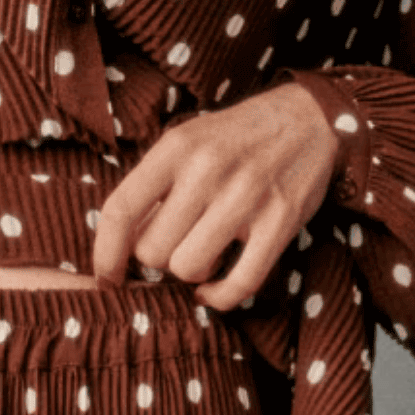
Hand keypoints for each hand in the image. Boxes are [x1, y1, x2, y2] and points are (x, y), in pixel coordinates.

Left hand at [91, 81, 338, 310]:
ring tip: (205, 252)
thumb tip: (118, 247)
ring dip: (191, 273)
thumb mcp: (187, 143)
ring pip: (188, 269)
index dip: (105, 254)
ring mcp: (247, 196)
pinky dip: (220, 297)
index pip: (120, 210)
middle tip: (178, 244)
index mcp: (176, 147)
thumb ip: (152, 188)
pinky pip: (238, 283)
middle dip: (159, 259)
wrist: (309, 118)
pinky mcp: (280, 222)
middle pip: (152, 251)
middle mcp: (208, 169)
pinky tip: (214, 289)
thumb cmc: (234, 140)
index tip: (107, 278)